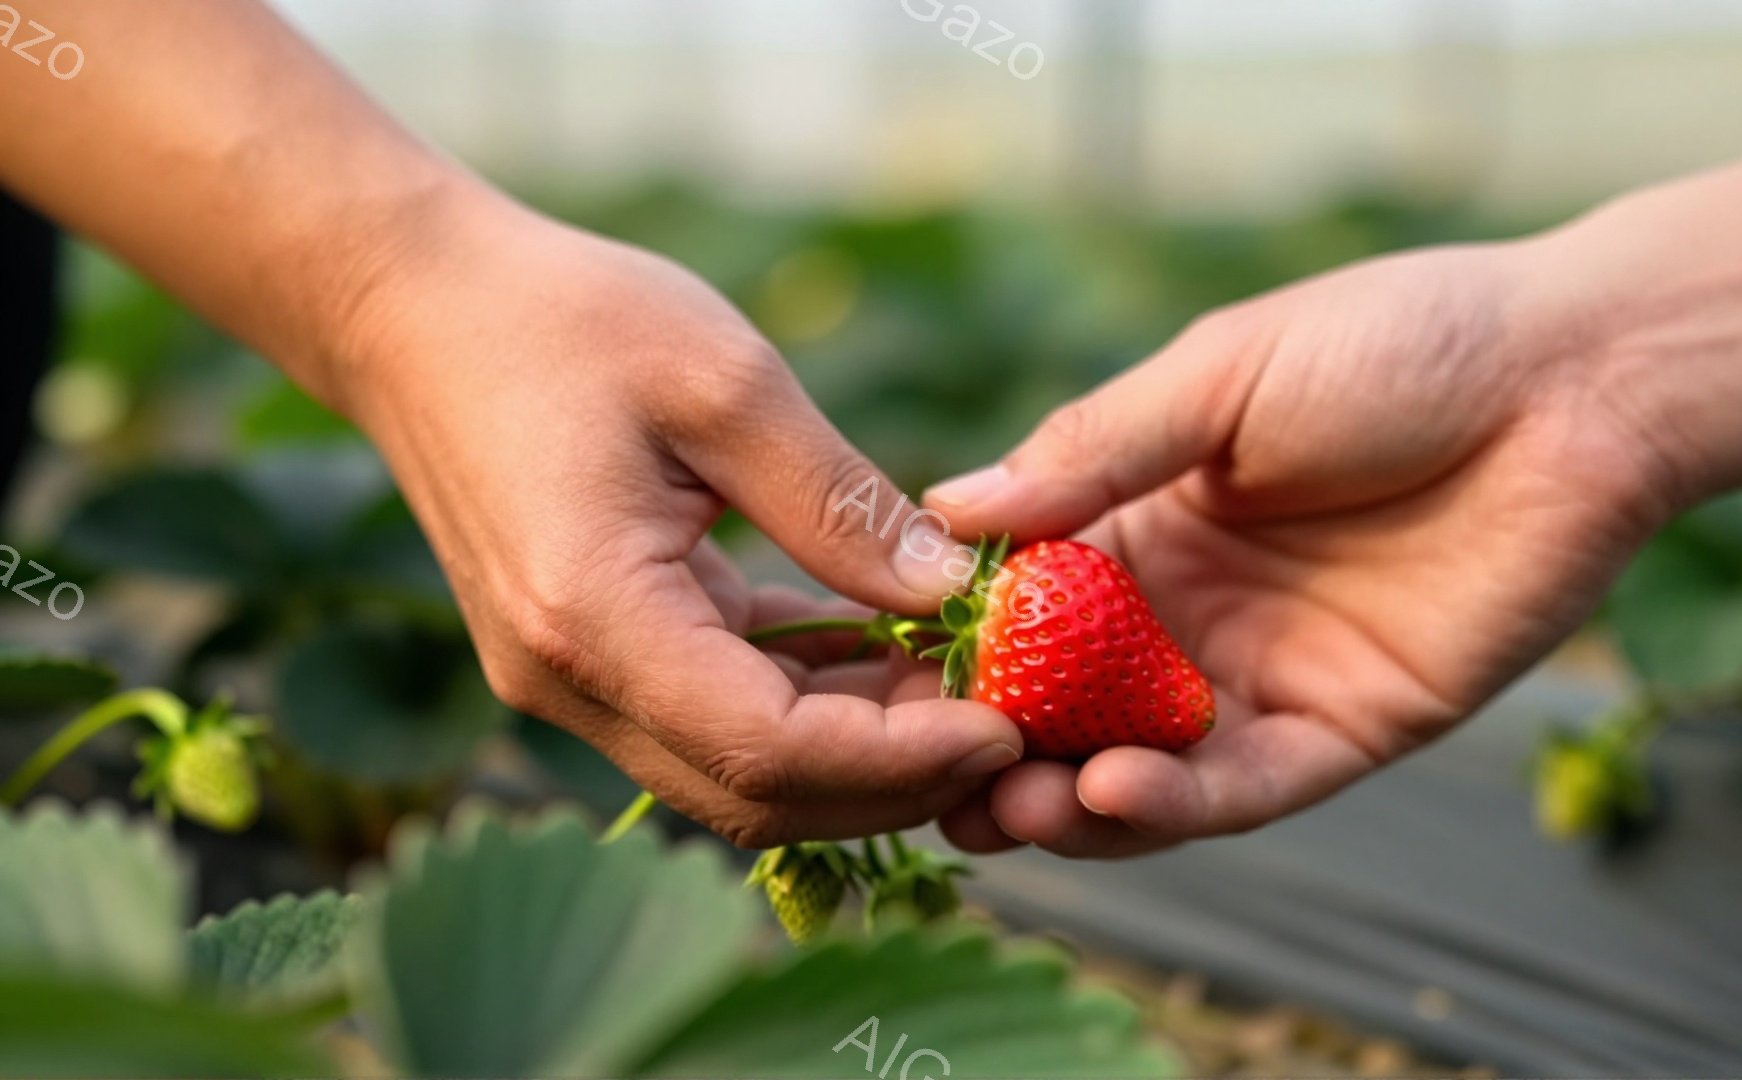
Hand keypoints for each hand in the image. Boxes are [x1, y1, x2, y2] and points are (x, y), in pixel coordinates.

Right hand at [331, 193, 1018, 846]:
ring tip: (962, 686)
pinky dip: (802, 703)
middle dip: (894, 778)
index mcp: (595, 618)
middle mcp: (570, 683)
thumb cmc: (563, 319)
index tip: (1008, 727)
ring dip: (855, 749)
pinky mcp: (585, 659)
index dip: (901, 759)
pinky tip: (880, 654)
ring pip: (738, 772)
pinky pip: (712, 717)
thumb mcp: (724, 380)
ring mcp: (569, 683)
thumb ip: (841, 503)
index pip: (768, 751)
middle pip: (758, 792)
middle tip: (1009, 721)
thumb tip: (951, 593)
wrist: (418, 310)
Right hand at [922, 240, 1686, 856]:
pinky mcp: (1342, 730)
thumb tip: (947, 510)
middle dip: (990, 748)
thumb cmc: (1395, 343)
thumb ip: (1094, 453)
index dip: (948, 644)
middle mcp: (1185, 614)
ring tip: (1000, 808)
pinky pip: (1244, 787)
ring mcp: (1259, 679)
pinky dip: (1175, 801)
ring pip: (1138, 766)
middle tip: (922, 780)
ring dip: (1063, 798)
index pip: (1017, 603)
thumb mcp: (1220, 378)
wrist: (1573, 379)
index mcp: (1141, 522)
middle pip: (1063, 704)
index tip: (871, 681)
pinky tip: (1110, 789)